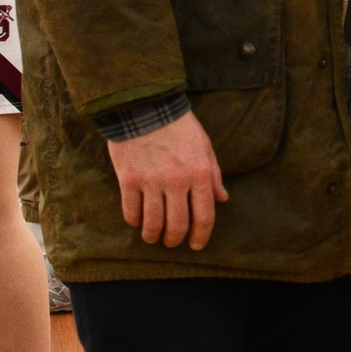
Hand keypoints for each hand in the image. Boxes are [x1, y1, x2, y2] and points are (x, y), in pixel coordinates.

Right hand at [107, 110, 227, 249]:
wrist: (145, 106)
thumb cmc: (179, 126)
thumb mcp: (205, 146)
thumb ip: (213, 175)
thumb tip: (222, 199)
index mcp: (199, 174)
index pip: (204, 216)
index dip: (201, 236)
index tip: (196, 245)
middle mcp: (176, 182)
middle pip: (178, 225)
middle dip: (176, 239)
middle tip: (172, 242)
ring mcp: (151, 182)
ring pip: (153, 223)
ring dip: (154, 236)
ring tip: (153, 238)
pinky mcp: (128, 179)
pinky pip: (131, 211)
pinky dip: (135, 221)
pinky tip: (137, 221)